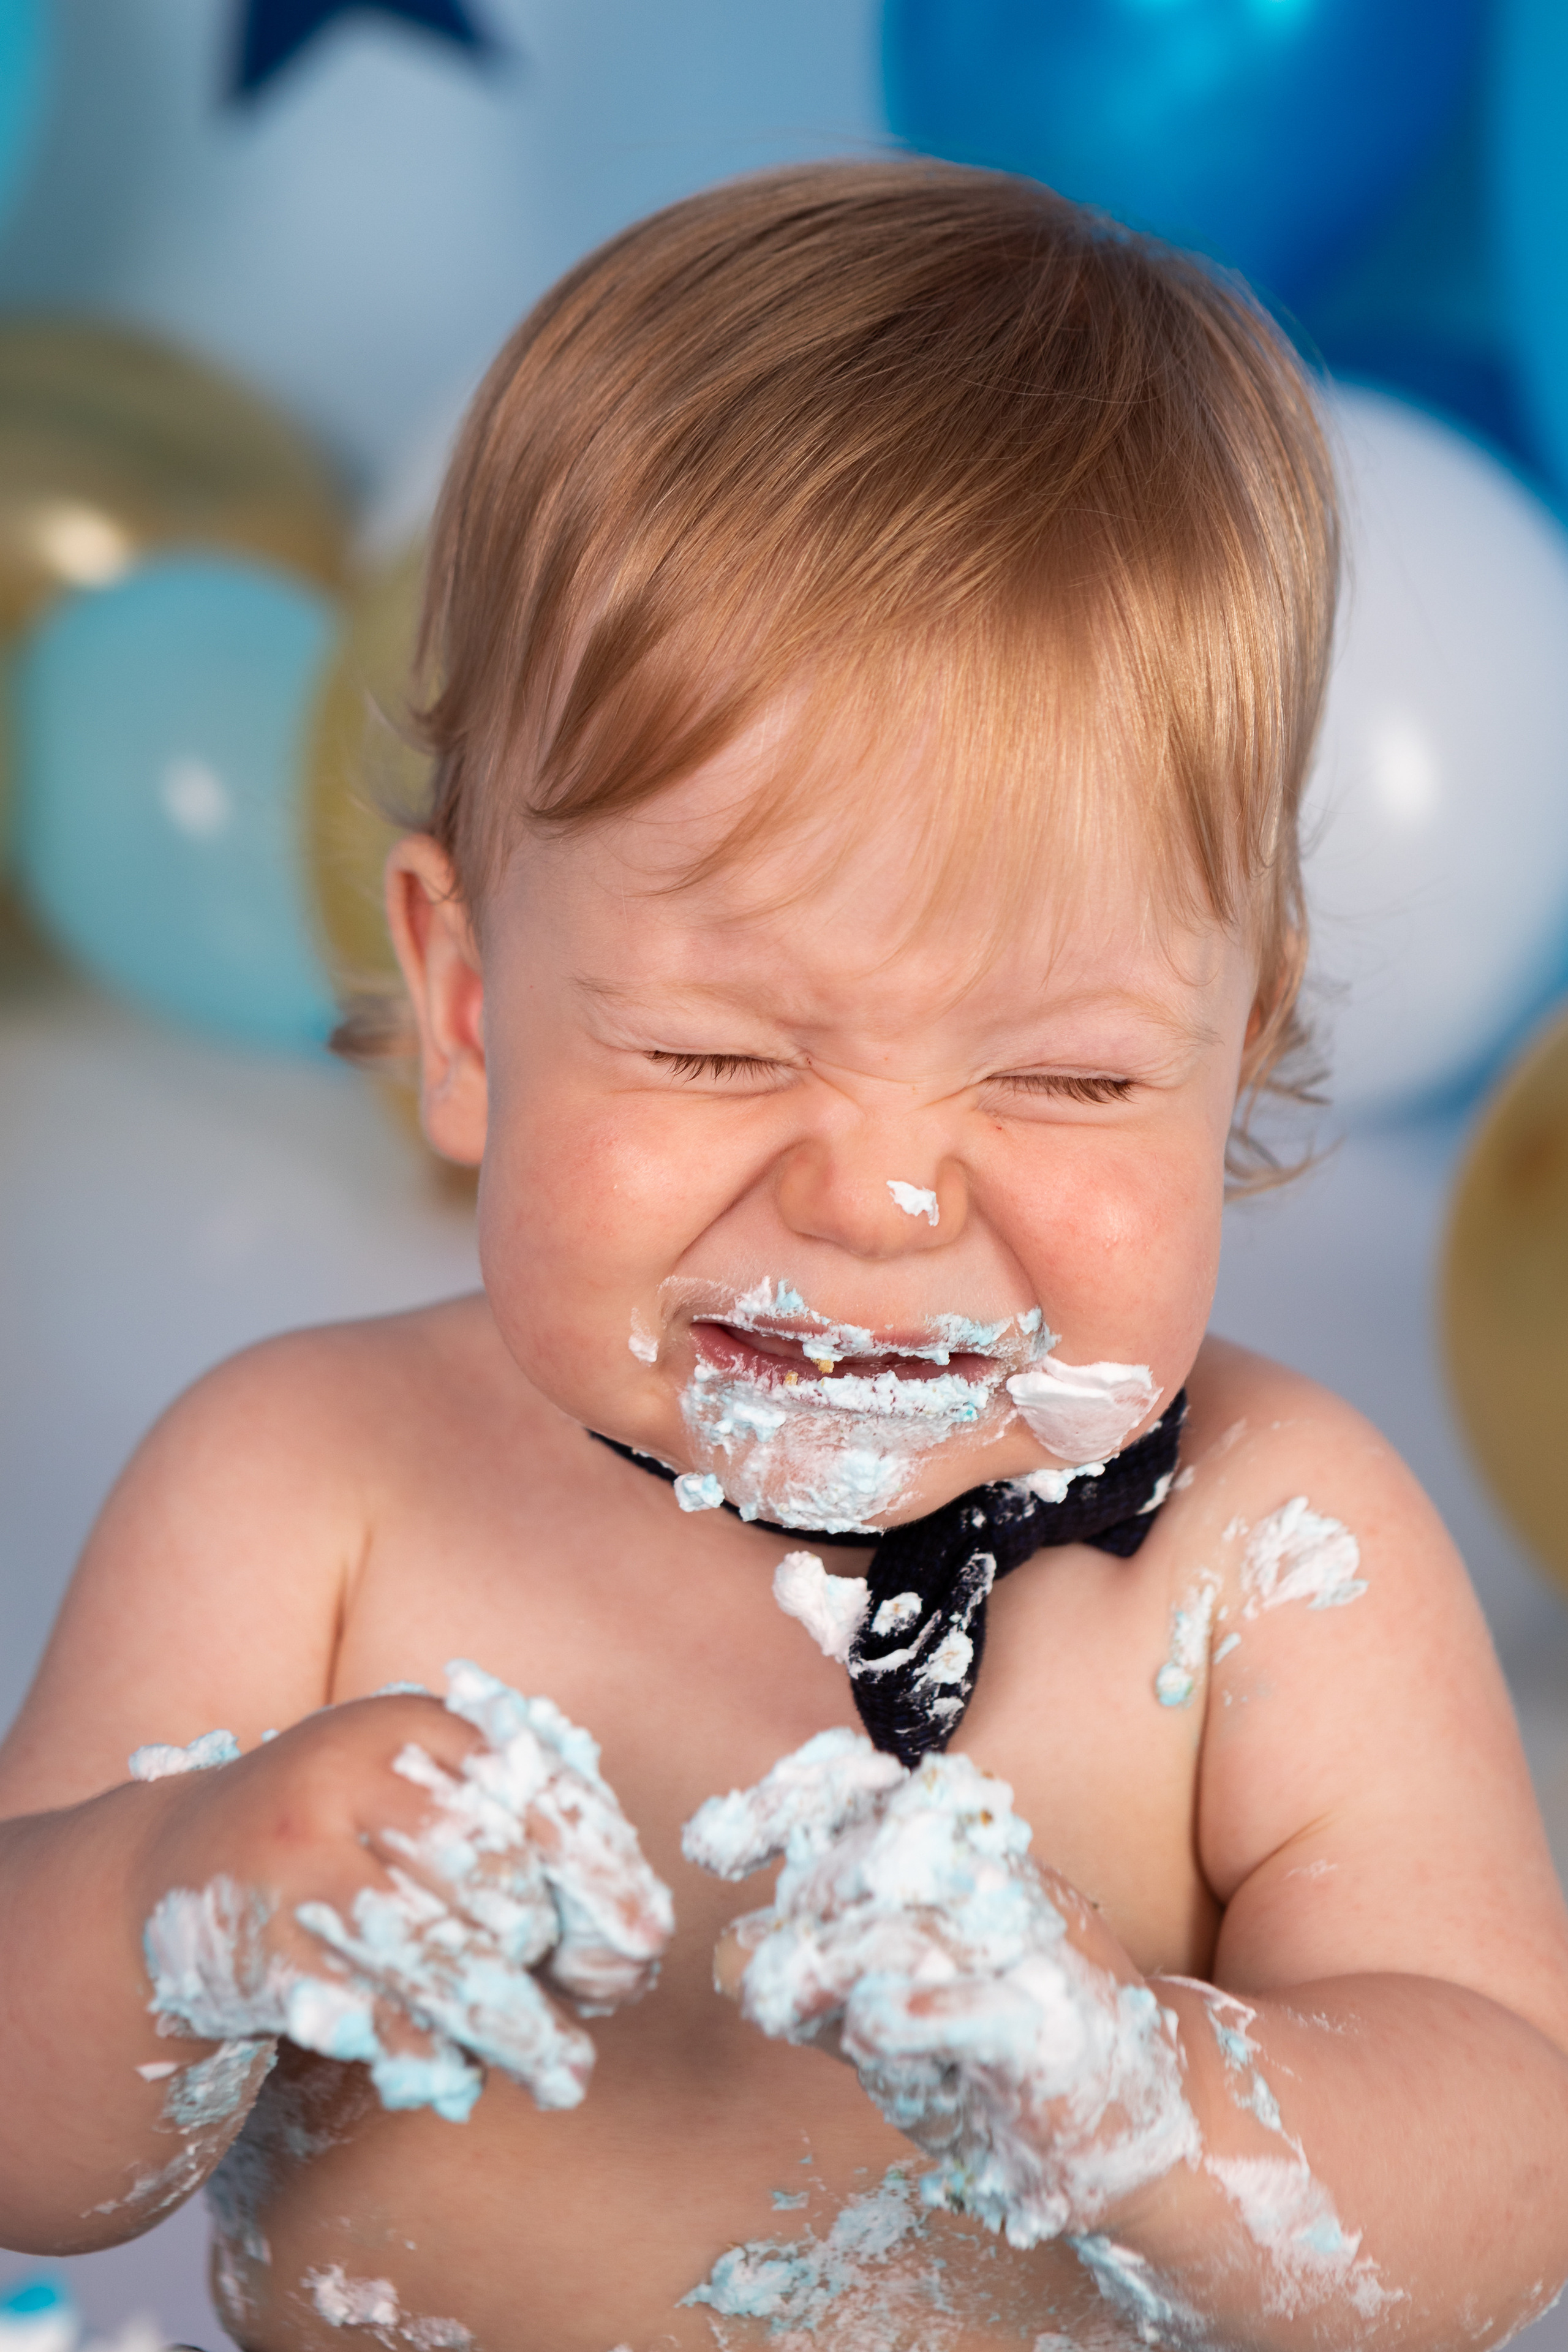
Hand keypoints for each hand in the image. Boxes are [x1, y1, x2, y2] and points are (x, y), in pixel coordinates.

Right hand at [128, 1662, 674, 2123]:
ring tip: (565, 2072)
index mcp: (413, 1724)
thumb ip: (531, 1841)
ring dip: (510, 2023)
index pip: (531, 1792)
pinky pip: (360, 2012)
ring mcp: (294, 1859)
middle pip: (489, 1877)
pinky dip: (418, 2051)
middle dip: (551, 1952)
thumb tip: (634, 1946)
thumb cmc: (352, 1833)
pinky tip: (456, 2073)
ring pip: (431, 1953)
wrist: (180, 1868)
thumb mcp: (429, 1794)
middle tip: (598, 2002)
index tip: (649, 1939)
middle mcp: (349, 1774)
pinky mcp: (253, 1942)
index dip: (599, 1872)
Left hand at [685, 1729, 1196, 2247]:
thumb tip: (730, 1953)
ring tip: (786, 2008)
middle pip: (856, 1861)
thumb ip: (819, 1969)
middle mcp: (986, 1877)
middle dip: (797, 1920)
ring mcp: (1023, 1945)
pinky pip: (965, 2007)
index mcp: (948, 1850)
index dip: (781, 1799)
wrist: (1128, 2119)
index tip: (709, 1846)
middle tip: (775, 1988)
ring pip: (895, 1929)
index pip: (854, 1785)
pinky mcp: (1050, 2026)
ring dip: (823, 1969)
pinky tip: (875, 2026)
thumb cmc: (992, 2047)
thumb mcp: (892, 1997)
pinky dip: (908, 2014)